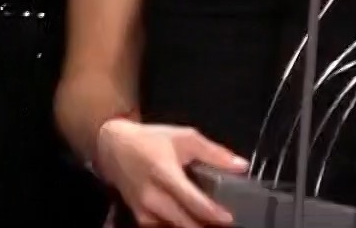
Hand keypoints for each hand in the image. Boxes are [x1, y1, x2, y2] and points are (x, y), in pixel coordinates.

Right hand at [93, 117, 242, 226]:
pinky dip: (177, 226)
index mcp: (164, 173)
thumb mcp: (184, 137)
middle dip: (206, 225)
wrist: (114, 147)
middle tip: (224, 223)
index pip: (192, 200)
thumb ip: (214, 153)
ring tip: (209, 222)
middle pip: (184, 222)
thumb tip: (241, 166)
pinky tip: (191, 221)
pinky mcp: (139, 217)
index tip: (229, 218)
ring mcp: (144, 209)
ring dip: (193, 227)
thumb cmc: (151, 140)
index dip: (213, 213)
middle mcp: (152, 196)